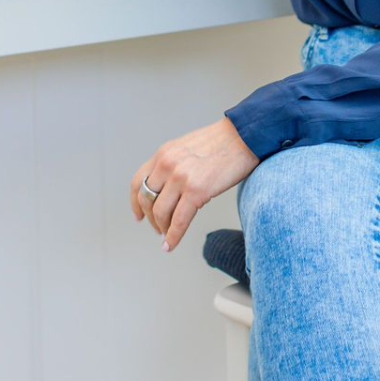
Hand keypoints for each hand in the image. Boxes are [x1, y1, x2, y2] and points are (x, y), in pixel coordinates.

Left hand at [131, 117, 259, 252]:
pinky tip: (171, 244)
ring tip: (168, 235)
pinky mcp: (197, 191)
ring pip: (160, 212)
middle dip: (151, 219)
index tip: (139, 215)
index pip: (138, 182)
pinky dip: (173, 236)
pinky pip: (178, 221)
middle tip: (158, 228)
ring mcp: (180, 177)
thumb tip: (170, 190)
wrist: (244, 136)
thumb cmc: (222, 143)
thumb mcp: (187, 148)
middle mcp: (167, 164)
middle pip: (146, 200)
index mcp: (164, 153)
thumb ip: (174, 164)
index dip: (135, 203)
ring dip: (162, 228)